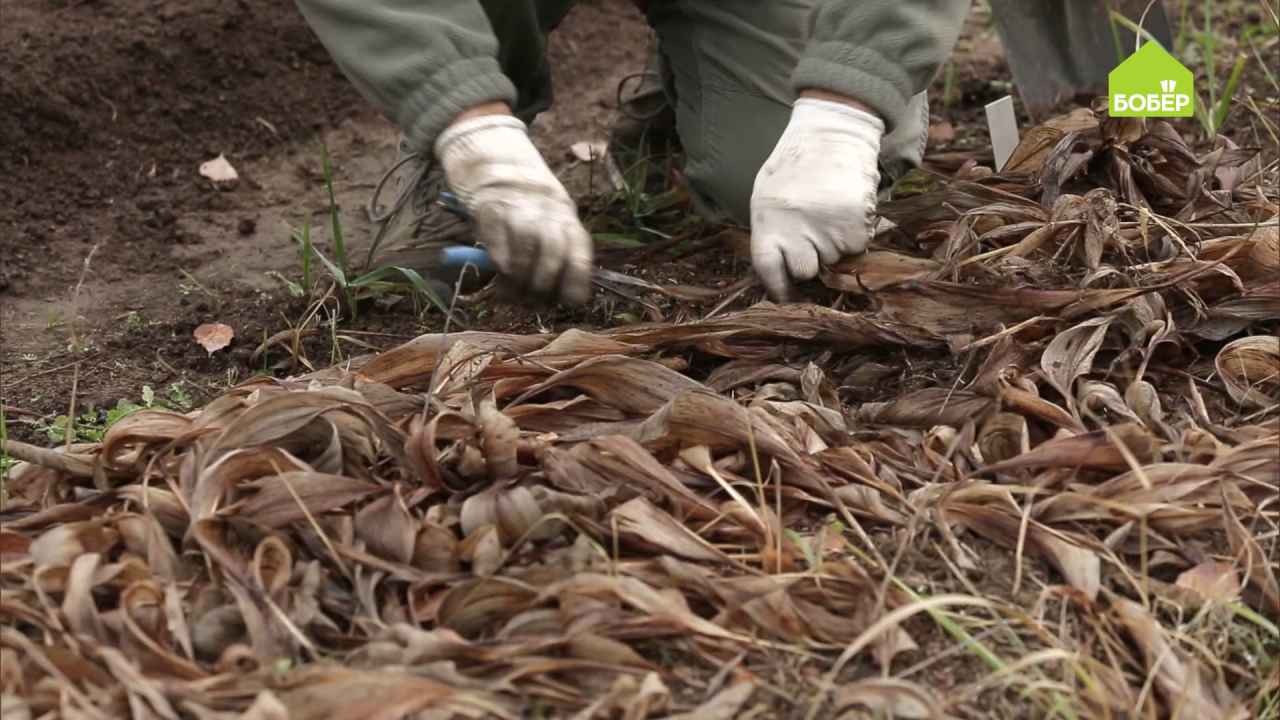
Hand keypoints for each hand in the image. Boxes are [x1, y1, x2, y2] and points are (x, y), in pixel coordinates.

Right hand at [435, 110, 593, 303]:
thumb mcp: (551, 223)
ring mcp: (518, 208)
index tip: (572, 301)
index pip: (580, 249)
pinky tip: (501, 271)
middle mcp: (547, 211)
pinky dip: (501, 260)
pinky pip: (498, 240)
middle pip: (554, 251)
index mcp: (567, 216)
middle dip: (544, 283)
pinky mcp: (490, 209)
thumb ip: (560, 254)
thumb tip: (567, 297)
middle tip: (533, 299)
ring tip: (513, 290)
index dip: (577, 279)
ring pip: (528, 247)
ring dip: (521, 277)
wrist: (496, 163)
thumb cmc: (528, 208)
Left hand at [749, 95, 884, 300]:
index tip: (787, 294)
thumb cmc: (795, 165)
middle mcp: (796, 229)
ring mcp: (828, 229)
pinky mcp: (856, 225)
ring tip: (829, 214)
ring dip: (834, 246)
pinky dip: (855, 235)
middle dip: (811, 261)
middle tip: (814, 236)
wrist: (834, 131)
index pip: (769, 270)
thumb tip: (779, 270)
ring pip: (835, 260)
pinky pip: (858, 247)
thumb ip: (770, 231)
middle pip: (806, 271)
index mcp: (767, 221)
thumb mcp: (766, 194)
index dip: (778, 286)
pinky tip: (847, 211)